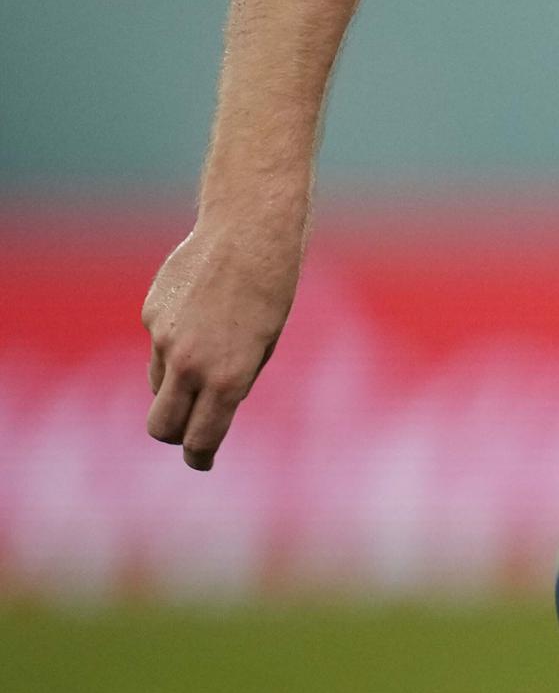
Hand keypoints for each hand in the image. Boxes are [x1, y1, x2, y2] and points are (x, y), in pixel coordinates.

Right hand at [142, 220, 304, 470]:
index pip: (201, 438)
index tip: (202, 462)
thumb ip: (238, 377)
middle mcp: (190, 363)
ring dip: (176, 386)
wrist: (249, 230)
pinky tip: (201, 310)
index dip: (200, 457)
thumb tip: (211, 406)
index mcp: (228, 376)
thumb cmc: (273, 286)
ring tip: (209, 353)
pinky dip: (174, 341)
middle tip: (190, 429)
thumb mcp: (268, 340)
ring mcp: (164, 338)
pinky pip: (158, 343)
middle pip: (161, 426)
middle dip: (175, 436)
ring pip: (159, 384)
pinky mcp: (150, 313)